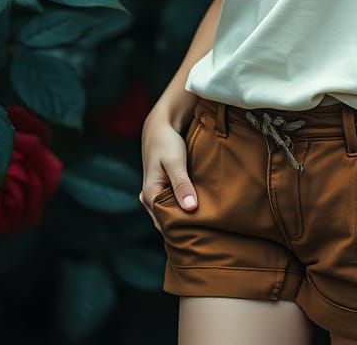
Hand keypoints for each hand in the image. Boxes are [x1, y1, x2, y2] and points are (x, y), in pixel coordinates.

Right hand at [139, 116, 197, 231]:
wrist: (160, 126)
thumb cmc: (166, 142)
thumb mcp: (175, 162)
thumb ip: (181, 185)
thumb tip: (190, 208)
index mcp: (150, 195)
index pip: (165, 223)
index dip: (182, 228)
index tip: (201, 231)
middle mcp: (149, 198)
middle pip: (167, 220)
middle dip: (184, 224)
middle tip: (207, 228)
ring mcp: (155, 194)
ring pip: (170, 212)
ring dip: (184, 215)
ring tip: (205, 220)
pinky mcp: (162, 188)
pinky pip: (172, 203)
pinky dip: (183, 205)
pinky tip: (198, 206)